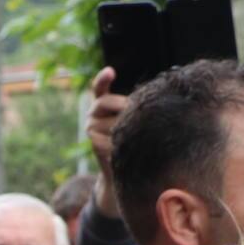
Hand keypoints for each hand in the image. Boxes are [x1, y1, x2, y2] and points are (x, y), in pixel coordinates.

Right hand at [85, 67, 126, 217]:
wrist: (128, 173)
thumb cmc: (139, 142)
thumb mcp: (137, 121)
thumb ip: (136, 107)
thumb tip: (152, 98)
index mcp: (103, 105)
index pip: (99, 88)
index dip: (103, 79)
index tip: (110, 71)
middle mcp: (93, 115)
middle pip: (105, 102)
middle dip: (122, 106)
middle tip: (136, 114)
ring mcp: (91, 129)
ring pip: (109, 120)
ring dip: (124, 127)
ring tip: (132, 136)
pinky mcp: (94, 143)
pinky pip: (107, 136)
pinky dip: (119, 141)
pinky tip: (124, 147)